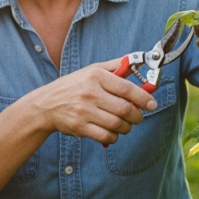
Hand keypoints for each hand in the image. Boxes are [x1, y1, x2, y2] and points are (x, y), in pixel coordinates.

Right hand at [25, 59, 157, 144]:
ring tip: (125, 124)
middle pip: (125, 109)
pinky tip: (113, 132)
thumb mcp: (92, 70)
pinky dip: (114, 137)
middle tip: (138, 116)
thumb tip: (139, 61)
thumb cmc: (73, 86)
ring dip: (127, 127)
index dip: (143, 97)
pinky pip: (106, 136)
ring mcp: (84, 111)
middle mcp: (90, 93)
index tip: (152, 104)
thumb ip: (115, 66)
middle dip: (137, 116)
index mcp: (96, 76)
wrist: (46, 104)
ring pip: (117, 124)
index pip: (126, 88)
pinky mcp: (80, 127)